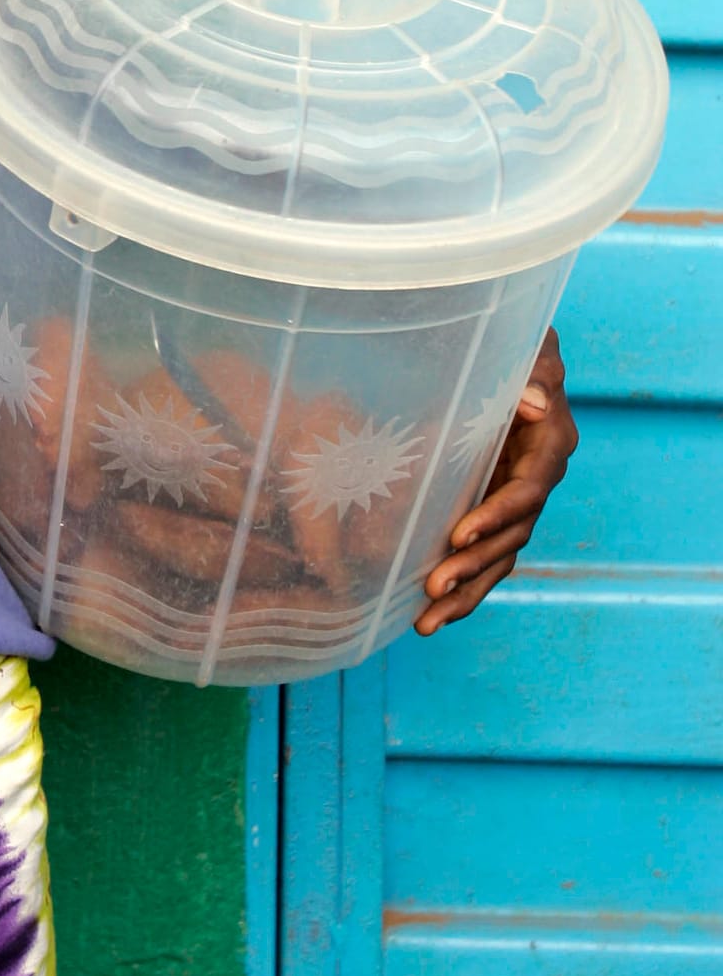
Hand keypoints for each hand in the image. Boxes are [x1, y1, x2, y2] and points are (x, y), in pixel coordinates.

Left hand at [414, 330, 575, 634]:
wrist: (514, 362)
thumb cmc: (519, 351)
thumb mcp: (532, 352)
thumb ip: (536, 373)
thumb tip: (534, 403)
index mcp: (549, 448)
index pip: (525, 492)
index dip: (495, 516)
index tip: (459, 535)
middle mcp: (537, 482)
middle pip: (511, 537)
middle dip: (474, 566)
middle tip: (434, 588)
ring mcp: (517, 502)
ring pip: (499, 559)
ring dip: (466, 592)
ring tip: (427, 623)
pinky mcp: (497, 513)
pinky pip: (486, 558)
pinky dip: (464, 588)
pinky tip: (432, 616)